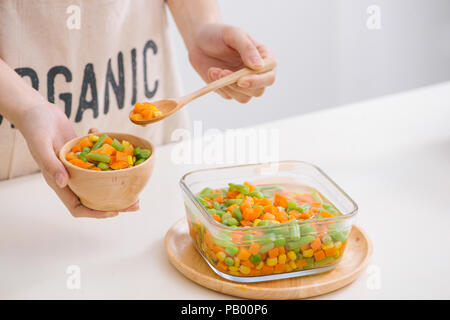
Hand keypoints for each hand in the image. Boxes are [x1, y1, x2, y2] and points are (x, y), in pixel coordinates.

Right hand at [18, 101, 138, 217]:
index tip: (115, 212)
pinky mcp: (83, 154)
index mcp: (58, 181)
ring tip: (138, 181)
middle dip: (115, 202)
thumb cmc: (34, 127)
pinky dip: (110, 155)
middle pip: (95, 197)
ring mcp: (78, 166)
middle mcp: (70, 177)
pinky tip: (116, 144)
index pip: (77, 207)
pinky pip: (100, 160)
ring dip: (118, 182)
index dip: (96, 213)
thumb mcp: (41, 145)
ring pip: (101, 181)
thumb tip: (64, 183)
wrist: (36, 110)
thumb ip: (51, 165)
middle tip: (136, 201)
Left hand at [187, 23, 275, 102]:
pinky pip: (229, 96)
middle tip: (223, 73)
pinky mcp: (230, 90)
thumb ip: (247, 48)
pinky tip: (212, 72)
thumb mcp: (233, 34)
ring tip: (215, 70)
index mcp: (264, 58)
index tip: (241, 80)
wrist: (198, 40)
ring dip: (228, 87)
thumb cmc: (218, 34)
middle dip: (240, 86)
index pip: (269, 76)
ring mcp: (244, 83)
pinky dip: (219, 86)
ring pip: (244, 98)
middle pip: (259, 91)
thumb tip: (259, 66)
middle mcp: (257, 73)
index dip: (258, 81)